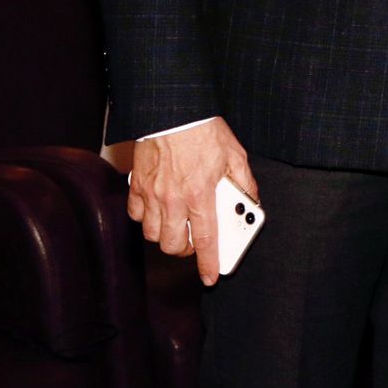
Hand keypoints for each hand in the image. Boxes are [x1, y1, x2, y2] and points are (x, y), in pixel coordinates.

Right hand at [127, 118, 257, 286]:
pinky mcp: (137, 186)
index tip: (211, 277)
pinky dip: (146, 219)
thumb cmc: (204, 131)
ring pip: (153, 235)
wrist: (173, 111)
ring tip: (178, 226)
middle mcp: (174, 199)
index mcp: (201, 194)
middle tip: (195, 242)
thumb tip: (250, 200)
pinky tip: (158, 210)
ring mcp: (152, 194)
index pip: (206, 239)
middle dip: (185, 250)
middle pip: (173, 245)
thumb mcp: (235, 155)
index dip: (208, 263)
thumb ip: (243, 181)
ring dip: (166, 236)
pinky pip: (137, 215)